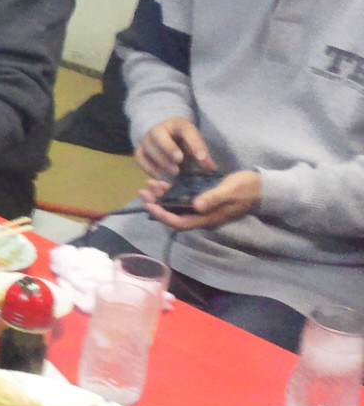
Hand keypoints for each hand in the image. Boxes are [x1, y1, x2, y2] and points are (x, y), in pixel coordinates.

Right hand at [134, 116, 213, 176]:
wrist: (165, 136)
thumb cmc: (183, 141)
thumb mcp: (195, 143)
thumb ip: (202, 154)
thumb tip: (211, 168)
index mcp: (177, 124)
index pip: (186, 131)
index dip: (194, 144)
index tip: (201, 158)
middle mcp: (158, 129)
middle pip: (159, 135)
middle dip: (169, 148)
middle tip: (180, 161)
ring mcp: (146, 139)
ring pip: (148, 147)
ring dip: (161, 161)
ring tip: (175, 172)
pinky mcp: (139, 150)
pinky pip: (140, 158)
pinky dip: (149, 168)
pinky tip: (161, 177)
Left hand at [143, 169, 260, 230]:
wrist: (261, 186)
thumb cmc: (246, 188)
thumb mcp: (230, 190)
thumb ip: (214, 198)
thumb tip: (196, 205)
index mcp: (207, 218)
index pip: (179, 223)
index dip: (162, 215)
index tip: (149, 203)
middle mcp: (202, 217)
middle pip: (174, 216)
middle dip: (157, 205)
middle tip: (144, 190)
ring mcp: (202, 210)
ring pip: (176, 208)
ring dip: (162, 198)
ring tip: (150, 184)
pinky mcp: (203, 201)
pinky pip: (182, 201)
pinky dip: (171, 193)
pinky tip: (164, 182)